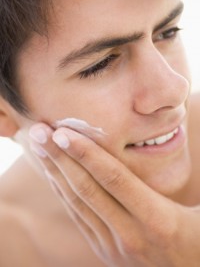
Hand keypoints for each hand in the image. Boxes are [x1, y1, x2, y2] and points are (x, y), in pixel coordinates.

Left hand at [29, 123, 199, 266]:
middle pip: (87, 188)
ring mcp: (114, 246)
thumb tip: (175, 142)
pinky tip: (52, 173)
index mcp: (158, 220)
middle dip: (59, 156)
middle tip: (38, 131)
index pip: (114, 178)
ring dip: (55, 172)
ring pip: (77, 202)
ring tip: (38, 147)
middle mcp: (130, 235)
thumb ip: (178, 182)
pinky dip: (62, 192)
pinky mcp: (105, 250)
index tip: (62, 132)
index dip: (86, 154)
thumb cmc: (199, 235)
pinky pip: (78, 216)